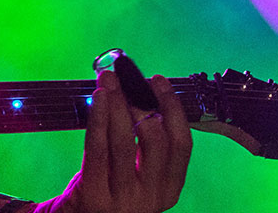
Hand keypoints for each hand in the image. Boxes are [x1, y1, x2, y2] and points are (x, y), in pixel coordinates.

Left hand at [42, 70, 191, 212]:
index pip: (182, 144)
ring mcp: (124, 198)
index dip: (173, 108)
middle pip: (155, 140)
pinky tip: (97, 98)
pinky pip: (98, 148)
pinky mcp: (95, 194)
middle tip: (128, 79)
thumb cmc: (110, 191)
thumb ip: (145, 146)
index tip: (159, 82)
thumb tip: (139, 92)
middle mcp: (151, 196)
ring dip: (117, 104)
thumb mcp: (138, 174)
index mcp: (169, 189)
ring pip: (125, 141)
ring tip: (109, 81)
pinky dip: (98, 118)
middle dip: (142, 101)